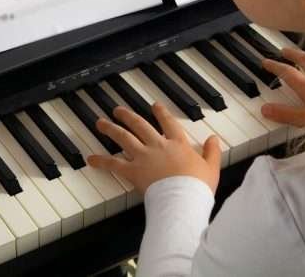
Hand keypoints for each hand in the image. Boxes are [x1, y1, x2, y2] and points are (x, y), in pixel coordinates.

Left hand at [86, 103, 221, 194]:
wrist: (184, 199)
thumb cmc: (198, 186)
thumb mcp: (211, 167)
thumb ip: (212, 152)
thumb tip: (214, 139)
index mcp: (177, 144)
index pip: (168, 123)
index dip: (161, 112)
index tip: (154, 105)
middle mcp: (158, 145)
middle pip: (140, 125)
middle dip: (128, 116)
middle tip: (118, 110)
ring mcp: (143, 156)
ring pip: (123, 137)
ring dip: (110, 128)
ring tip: (100, 123)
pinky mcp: (133, 171)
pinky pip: (113, 164)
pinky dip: (101, 161)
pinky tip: (91, 159)